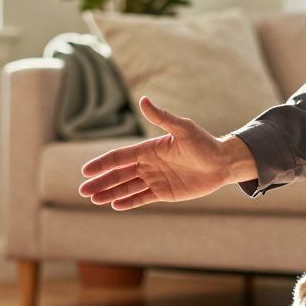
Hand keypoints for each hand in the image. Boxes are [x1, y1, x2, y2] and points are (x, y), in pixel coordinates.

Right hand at [79, 96, 257, 210]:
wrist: (222, 163)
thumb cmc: (204, 143)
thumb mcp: (183, 129)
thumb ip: (162, 118)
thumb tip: (144, 100)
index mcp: (149, 149)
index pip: (120, 157)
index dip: (103, 163)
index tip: (86, 171)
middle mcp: (148, 164)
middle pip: (119, 174)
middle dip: (101, 182)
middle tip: (83, 191)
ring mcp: (155, 179)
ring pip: (127, 187)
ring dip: (110, 193)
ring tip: (94, 199)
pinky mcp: (164, 193)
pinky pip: (142, 198)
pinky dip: (128, 202)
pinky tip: (114, 205)